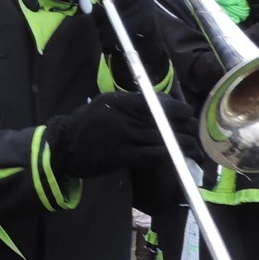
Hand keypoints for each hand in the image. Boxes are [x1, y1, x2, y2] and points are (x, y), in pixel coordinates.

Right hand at [44, 91, 195, 179]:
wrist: (64, 147)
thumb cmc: (87, 124)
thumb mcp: (106, 103)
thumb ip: (132, 103)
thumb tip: (163, 105)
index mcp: (120, 102)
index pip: (157, 102)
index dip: (177, 108)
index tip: (187, 113)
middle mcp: (123, 118)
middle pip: (164, 120)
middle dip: (184, 126)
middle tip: (193, 130)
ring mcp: (123, 138)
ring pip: (163, 139)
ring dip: (182, 144)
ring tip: (193, 147)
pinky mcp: (123, 157)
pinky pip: (153, 155)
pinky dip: (169, 155)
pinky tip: (179, 157)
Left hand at [80, 0, 169, 82]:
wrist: (149, 41)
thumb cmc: (127, 24)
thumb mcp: (112, 13)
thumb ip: (100, 9)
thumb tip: (87, 8)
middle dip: (100, 13)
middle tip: (96, 27)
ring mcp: (144, 2)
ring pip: (115, 14)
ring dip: (106, 30)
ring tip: (103, 40)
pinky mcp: (148, 17)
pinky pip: (124, 27)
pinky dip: (115, 38)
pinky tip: (113, 44)